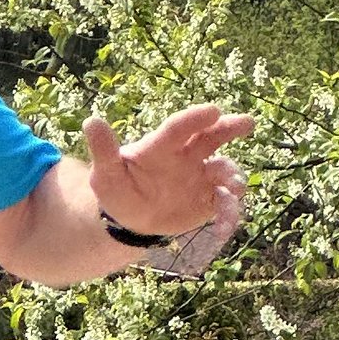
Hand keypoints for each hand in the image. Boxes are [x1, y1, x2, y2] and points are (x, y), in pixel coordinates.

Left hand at [84, 102, 251, 242]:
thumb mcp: (105, 173)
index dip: (196, 119)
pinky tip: (224, 228)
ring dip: (232, 177)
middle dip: (229, 128)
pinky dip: (229, 214)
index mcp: (161, 146)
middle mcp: (186, 156)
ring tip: (234, 189)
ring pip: (223, 170)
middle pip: (211, 137)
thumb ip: (103, 150)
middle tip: (247, 123)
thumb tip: (91, 121)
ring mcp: (199, 177)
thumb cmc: (117, 189)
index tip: (213, 111)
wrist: (131, 219)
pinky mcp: (208, 199)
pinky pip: (224, 203)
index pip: (179, 128)